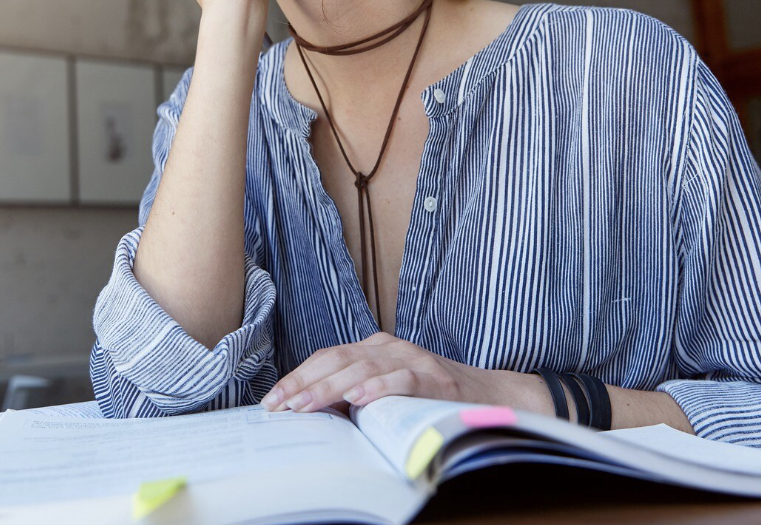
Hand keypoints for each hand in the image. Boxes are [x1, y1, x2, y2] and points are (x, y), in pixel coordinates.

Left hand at [261, 333, 499, 412]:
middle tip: (279, 405)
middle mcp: (391, 347)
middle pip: (338, 359)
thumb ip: (355, 395)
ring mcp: (413, 359)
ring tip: (306, 404)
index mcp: (375, 348)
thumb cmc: (430, 398)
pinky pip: (402, 379)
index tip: (272, 400)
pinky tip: (358, 399)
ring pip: (363, 367)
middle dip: (304, 383)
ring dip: (330, 387)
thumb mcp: (387, 391)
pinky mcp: (435, 378)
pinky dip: (378, 387)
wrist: (489, 396)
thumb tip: (308, 413)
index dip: (298, 377)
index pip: (327, 357)